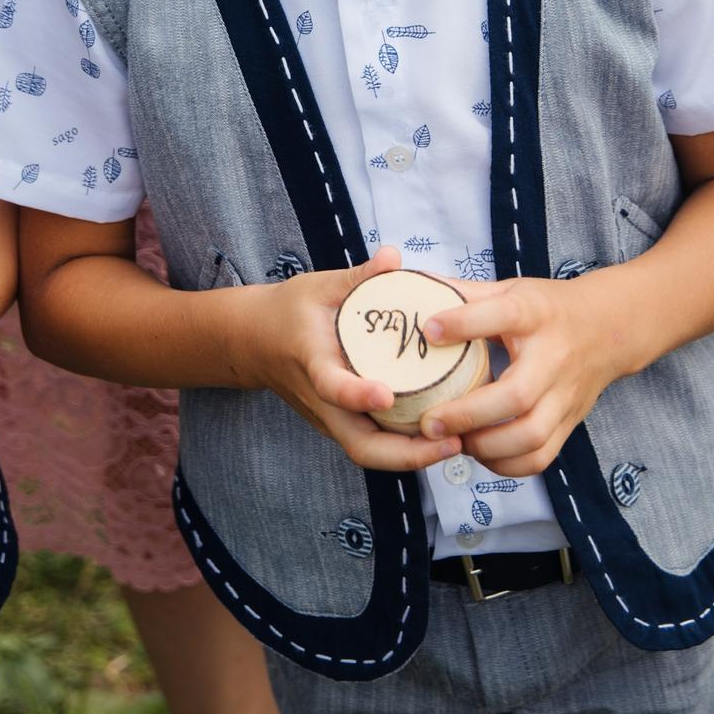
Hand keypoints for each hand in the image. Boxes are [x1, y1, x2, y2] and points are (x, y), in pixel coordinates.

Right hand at [231, 249, 465, 472]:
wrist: (256, 341)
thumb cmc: (290, 311)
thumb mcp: (319, 286)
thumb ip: (358, 276)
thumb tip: (393, 257)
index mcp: (312, 361)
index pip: (330, 386)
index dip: (355, 395)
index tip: (385, 395)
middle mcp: (322, 401)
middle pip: (360, 446)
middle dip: (406, 454)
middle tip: (450, 441)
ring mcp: (331, 419)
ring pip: (369, 453)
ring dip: (412, 457)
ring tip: (457, 443)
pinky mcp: (342, 424)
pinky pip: (374, 445)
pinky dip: (406, 449)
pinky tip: (442, 437)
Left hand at [416, 274, 637, 478]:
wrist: (611, 328)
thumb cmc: (549, 309)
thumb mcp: (511, 290)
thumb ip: (463, 295)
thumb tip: (412, 290)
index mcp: (536, 315)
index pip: (504, 315)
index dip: (465, 323)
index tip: (429, 330)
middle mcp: (554, 358)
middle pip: (517, 395)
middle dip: (468, 414)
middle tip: (430, 422)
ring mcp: (565, 395)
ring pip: (532, 435)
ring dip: (486, 446)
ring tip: (453, 440)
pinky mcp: (570, 422)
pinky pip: (541, 456)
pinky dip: (507, 464)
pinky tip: (481, 453)